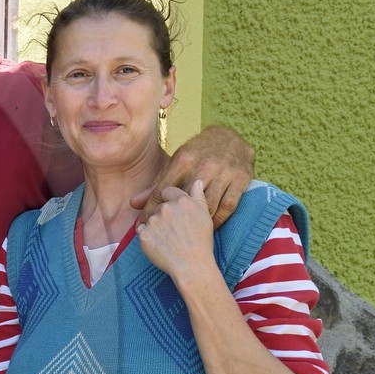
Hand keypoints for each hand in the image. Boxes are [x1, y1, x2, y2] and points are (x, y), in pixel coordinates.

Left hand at [134, 124, 253, 225]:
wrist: (230, 138)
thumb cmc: (197, 154)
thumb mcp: (176, 163)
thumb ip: (157, 184)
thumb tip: (134, 204)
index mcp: (183, 161)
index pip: (162, 190)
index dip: (150, 210)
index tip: (141, 225)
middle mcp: (203, 166)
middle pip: (184, 201)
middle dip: (171, 220)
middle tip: (162, 235)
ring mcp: (224, 173)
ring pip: (208, 206)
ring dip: (196, 223)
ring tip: (185, 234)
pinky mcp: (241, 180)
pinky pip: (228, 207)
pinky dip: (218, 220)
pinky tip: (210, 227)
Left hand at [138, 180, 217, 284]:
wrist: (191, 265)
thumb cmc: (201, 241)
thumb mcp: (204, 215)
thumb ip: (197, 196)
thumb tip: (196, 181)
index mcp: (181, 200)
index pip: (167, 191)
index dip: (170, 200)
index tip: (175, 212)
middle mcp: (166, 208)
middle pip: (159, 206)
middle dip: (164, 215)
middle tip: (175, 230)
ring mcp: (153, 221)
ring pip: (150, 218)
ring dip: (156, 226)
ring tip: (169, 239)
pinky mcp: (143, 235)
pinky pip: (142, 231)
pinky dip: (148, 237)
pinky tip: (160, 244)